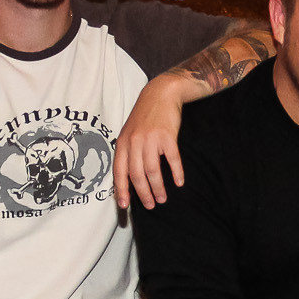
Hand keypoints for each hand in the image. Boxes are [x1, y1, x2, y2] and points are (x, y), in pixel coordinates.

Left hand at [112, 78, 186, 209]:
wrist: (161, 93)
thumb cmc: (145, 116)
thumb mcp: (130, 132)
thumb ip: (128, 152)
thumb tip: (129, 178)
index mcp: (123, 143)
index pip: (120, 171)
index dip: (121, 190)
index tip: (125, 205)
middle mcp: (135, 142)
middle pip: (137, 174)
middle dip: (143, 193)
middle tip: (151, 205)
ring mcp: (151, 139)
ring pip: (152, 170)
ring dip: (158, 187)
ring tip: (163, 198)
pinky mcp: (168, 136)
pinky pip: (172, 160)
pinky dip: (176, 173)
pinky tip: (179, 182)